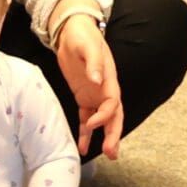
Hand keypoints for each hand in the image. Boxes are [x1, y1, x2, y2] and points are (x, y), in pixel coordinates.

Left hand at [52, 8, 122, 159]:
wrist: (72, 31)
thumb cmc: (82, 36)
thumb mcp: (87, 46)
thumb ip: (93, 63)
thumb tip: (96, 80)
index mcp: (109, 79)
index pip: (112, 103)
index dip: (104, 116)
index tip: (91, 123)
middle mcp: (105, 89)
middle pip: (114, 116)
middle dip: (114, 134)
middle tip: (111, 152)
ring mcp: (95, 94)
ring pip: (103, 121)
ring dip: (103, 137)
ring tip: (104, 155)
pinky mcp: (83, 96)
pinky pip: (86, 118)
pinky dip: (85, 132)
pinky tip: (82, 146)